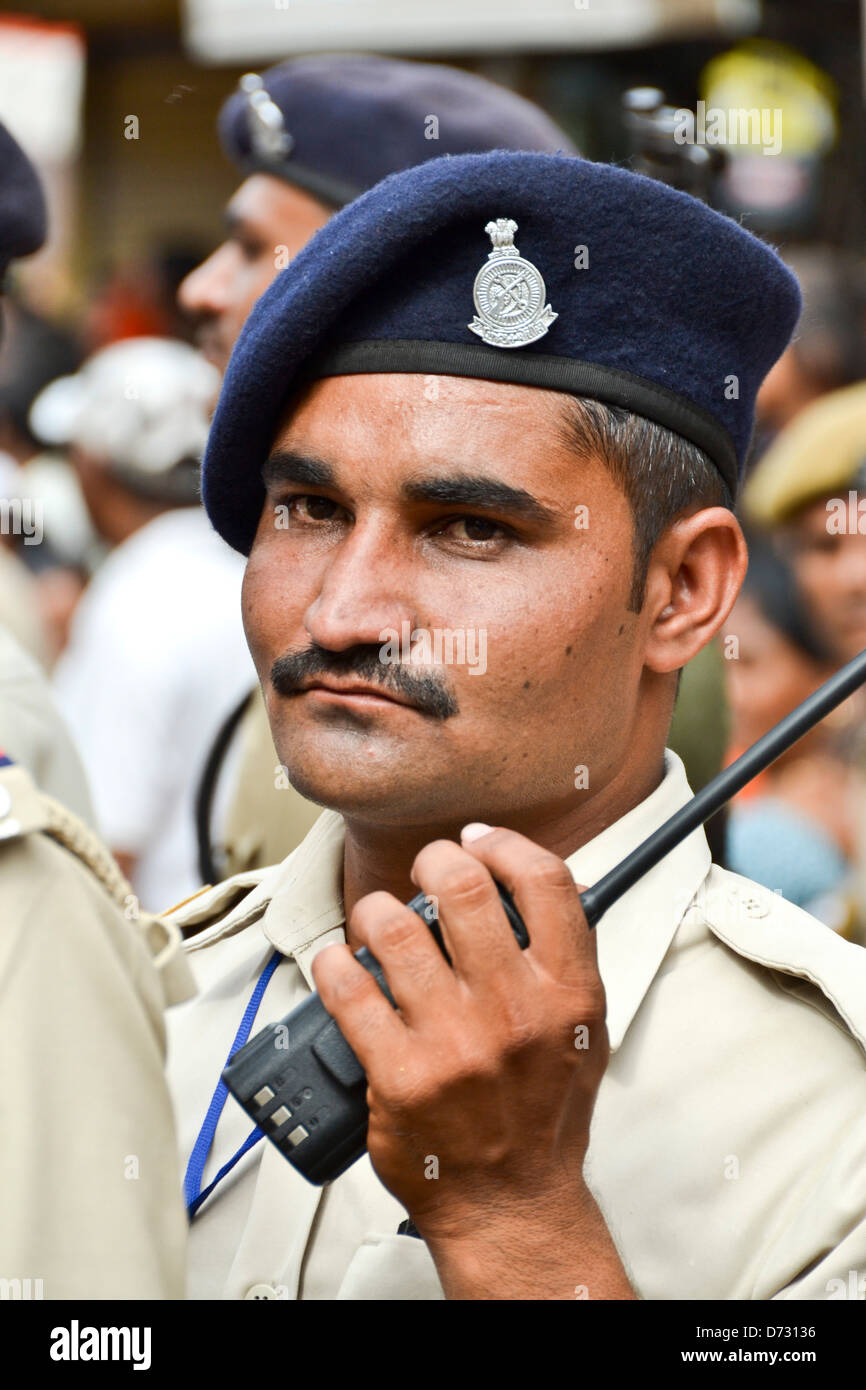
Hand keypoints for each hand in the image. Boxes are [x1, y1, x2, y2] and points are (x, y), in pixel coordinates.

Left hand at [312, 825, 630, 1296]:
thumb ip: (562, 958)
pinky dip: (334, 963)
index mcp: (567, 994)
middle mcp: (513, 1013)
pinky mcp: (398, 1075)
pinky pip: (347, 988)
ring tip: (376, 922)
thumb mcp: (582, 1031)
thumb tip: (518, 883)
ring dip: (375, 911)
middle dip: (433, 860)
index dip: (504, 844)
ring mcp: (453, 1044)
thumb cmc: (542, 1115)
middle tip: (423, 872)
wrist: (510, 1203)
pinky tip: (341, 965)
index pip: (546, 881)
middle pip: (462, 887)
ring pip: (393, 928)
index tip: (478, 841)